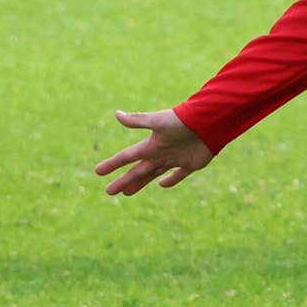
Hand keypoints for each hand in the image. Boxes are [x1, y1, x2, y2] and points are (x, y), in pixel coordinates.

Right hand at [95, 108, 213, 194]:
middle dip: (123, 181)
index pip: (127, 157)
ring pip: (153, 174)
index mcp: (151, 145)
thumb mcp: (158, 121)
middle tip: (110, 192)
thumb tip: (116, 114)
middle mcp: (160, 153)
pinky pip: (178, 175)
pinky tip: (162, 185)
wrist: (209, 122)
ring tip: (127, 193)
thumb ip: (138, 121)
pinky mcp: (190, 164)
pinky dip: (170, 181)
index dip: (112, 164)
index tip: (98, 171)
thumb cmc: (182, 121)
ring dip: (140, 183)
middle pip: (137, 171)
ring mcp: (174, 159)